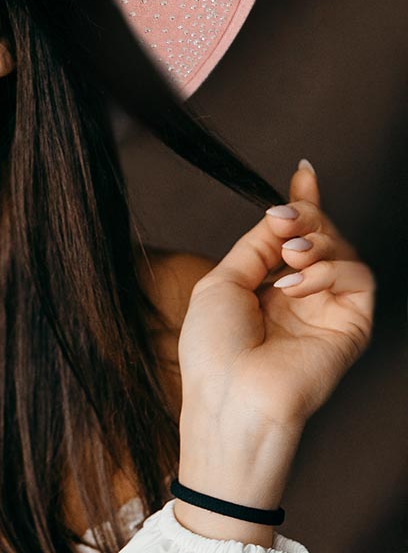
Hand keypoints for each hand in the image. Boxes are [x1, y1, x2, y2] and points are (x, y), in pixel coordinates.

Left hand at [177, 162, 375, 434]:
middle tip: (285, 218)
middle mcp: (300, 296)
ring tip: (289, 256)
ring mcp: (326, 311)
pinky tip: (298, 283)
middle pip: (319, 237)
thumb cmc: (214, 349)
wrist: (230, 397)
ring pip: (343, 252)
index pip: (293, 237)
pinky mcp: (351, 326)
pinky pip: (357, 278)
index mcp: (266, 287)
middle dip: (305, 216)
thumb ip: (255, 246)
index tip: (303, 173)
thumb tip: (279, 215)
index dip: (301, 204)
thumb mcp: (222, 282)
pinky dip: (329, 268)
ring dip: (316, 241)